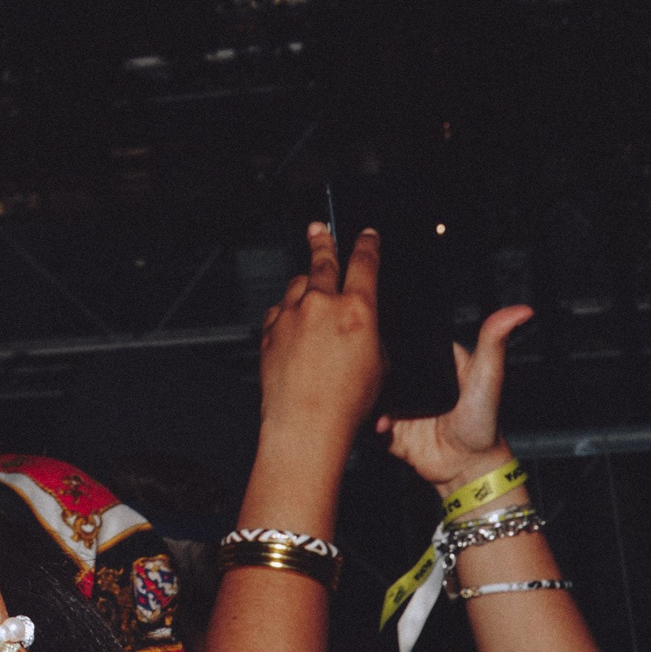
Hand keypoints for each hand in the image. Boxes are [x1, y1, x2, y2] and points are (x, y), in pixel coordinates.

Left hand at [255, 223, 387, 468]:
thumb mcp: (380, 365)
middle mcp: (321, 304)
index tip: (367, 235)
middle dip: (322, 241)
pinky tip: (294, 330)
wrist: (305, 423)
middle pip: (322, 260)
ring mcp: (292, 314)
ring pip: (298, 285)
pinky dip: (288, 314)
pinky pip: (280, 311)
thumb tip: (358, 324)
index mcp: (357, 309)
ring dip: (305, 287)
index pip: (364, 264)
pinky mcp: (271, 329)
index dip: (367, 245)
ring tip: (311, 296)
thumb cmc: (346, 403)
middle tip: (318, 229)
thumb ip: (369, 333)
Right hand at [377, 304, 532, 491]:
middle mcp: (414, 382)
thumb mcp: (487, 377)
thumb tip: (521, 310)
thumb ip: (494, 343)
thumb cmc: (485, 425)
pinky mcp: (390, 428)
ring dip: (370, 396)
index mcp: (435, 363)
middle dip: (372, 367)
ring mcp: (400, 405)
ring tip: (380, 403)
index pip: (407, 339)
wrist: (469, 470)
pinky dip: (372, 422)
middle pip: (383, 364)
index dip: (392, 333)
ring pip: (371, 391)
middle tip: (372, 370)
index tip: (380, 331)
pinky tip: (384, 424)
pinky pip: (370, 420)